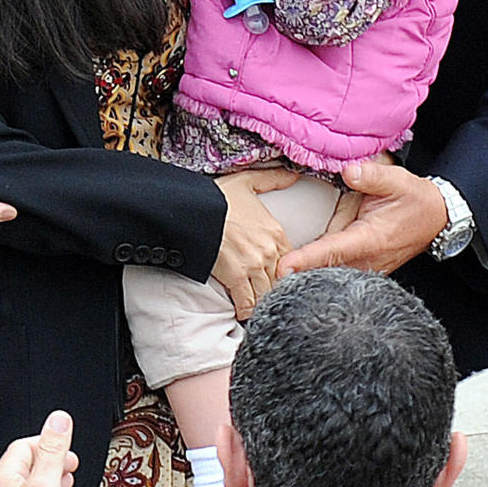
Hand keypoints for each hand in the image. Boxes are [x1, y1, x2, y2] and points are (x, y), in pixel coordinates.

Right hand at [212, 167, 297, 319]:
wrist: (193, 209)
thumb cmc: (217, 197)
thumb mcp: (248, 181)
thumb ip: (273, 179)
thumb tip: (294, 175)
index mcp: (275, 233)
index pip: (291, 260)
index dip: (284, 270)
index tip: (276, 276)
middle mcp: (269, 252)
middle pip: (280, 280)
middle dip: (274, 288)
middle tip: (268, 295)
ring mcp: (253, 266)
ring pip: (266, 293)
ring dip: (261, 300)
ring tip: (256, 305)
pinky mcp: (235, 277)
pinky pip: (246, 302)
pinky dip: (245, 309)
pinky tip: (243, 311)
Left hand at [278, 161, 447, 276]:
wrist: (436, 219)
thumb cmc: (415, 200)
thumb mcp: (398, 180)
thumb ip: (372, 176)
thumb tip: (348, 171)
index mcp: (371, 238)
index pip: (332, 250)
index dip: (307, 259)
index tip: (283, 268)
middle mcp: (367, 260)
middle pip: (324, 270)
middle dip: (297, 274)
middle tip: (266, 275)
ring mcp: (366, 269)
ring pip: (329, 276)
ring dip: (305, 276)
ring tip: (275, 277)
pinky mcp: (364, 270)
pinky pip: (337, 273)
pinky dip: (318, 272)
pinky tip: (298, 271)